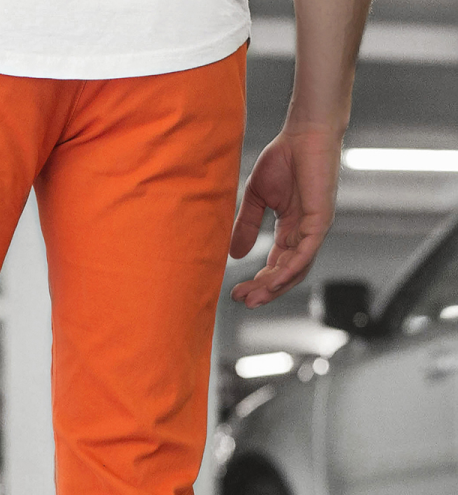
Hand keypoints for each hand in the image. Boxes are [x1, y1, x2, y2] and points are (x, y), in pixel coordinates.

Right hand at [228, 125, 342, 307]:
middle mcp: (305, 234)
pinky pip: (306, 254)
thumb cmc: (285, 156)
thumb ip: (246, 226)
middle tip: (242, 301)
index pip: (276, 265)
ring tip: (254, 298)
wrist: (305, 131)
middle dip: (263, 290)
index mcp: (291, 230)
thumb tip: (235, 255)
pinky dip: (290, 271)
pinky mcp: (321, 221)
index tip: (236, 292)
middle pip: (285, 274)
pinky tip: (273, 282)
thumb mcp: (256, 198)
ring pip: (296, 270)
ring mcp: (315, 229)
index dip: (257, 281)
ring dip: (275, 287)